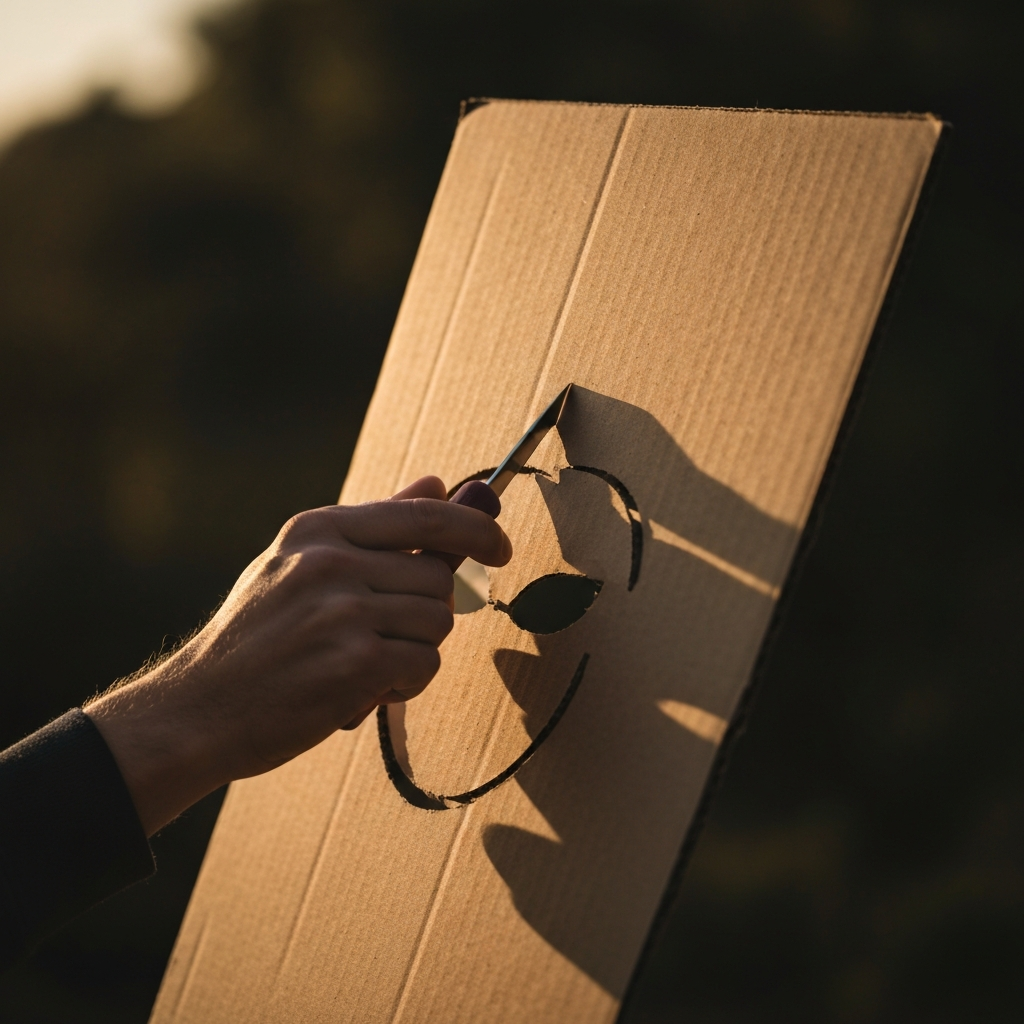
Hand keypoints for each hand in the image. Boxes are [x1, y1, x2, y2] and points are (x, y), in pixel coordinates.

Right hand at [85, 476, 511, 835]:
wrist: (197, 710)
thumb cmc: (254, 638)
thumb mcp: (297, 563)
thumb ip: (373, 525)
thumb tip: (438, 483)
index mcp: (318, 528)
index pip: (425, 515)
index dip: (477, 528)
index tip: (499, 547)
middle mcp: (331, 561)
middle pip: (438, 578)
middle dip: (426, 612)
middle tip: (384, 636)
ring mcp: (344, 611)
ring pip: (437, 622)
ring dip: (414, 651)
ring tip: (363, 664)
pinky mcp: (356, 664)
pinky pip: (425, 665)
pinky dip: (405, 684)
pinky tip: (363, 690)